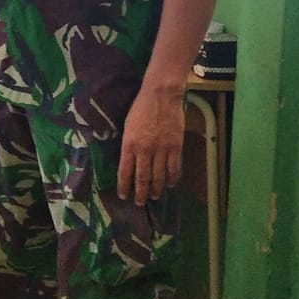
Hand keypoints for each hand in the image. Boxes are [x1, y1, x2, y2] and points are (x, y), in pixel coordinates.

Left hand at [117, 90, 184, 205]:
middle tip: (139, 203)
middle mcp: (144, 150)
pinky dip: (172, 178)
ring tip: (154, 196)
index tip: (123, 195)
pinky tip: (170, 184)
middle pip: (142, 178)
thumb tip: (128, 160)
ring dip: (156, 189)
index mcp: (129, 144)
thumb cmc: (141, 107)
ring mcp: (161, 150)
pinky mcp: (175, 147)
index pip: (125, 171)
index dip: (124, 185)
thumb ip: (128, 144)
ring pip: (158, 176)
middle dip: (140, 193)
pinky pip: (174, 168)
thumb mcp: (127, 125)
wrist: (161, 95)